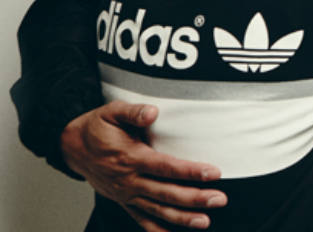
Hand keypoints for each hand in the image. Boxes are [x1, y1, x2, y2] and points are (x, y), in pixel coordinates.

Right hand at [61, 101, 226, 230]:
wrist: (73, 147)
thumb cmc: (97, 127)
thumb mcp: (112, 111)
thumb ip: (133, 112)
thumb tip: (153, 112)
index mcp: (130, 157)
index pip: (166, 167)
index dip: (190, 171)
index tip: (214, 173)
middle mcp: (129, 180)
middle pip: (166, 192)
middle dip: (194, 198)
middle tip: (219, 199)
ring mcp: (126, 194)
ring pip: (157, 210)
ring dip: (182, 218)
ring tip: (205, 221)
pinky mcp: (123, 201)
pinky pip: (141, 220)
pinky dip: (157, 230)